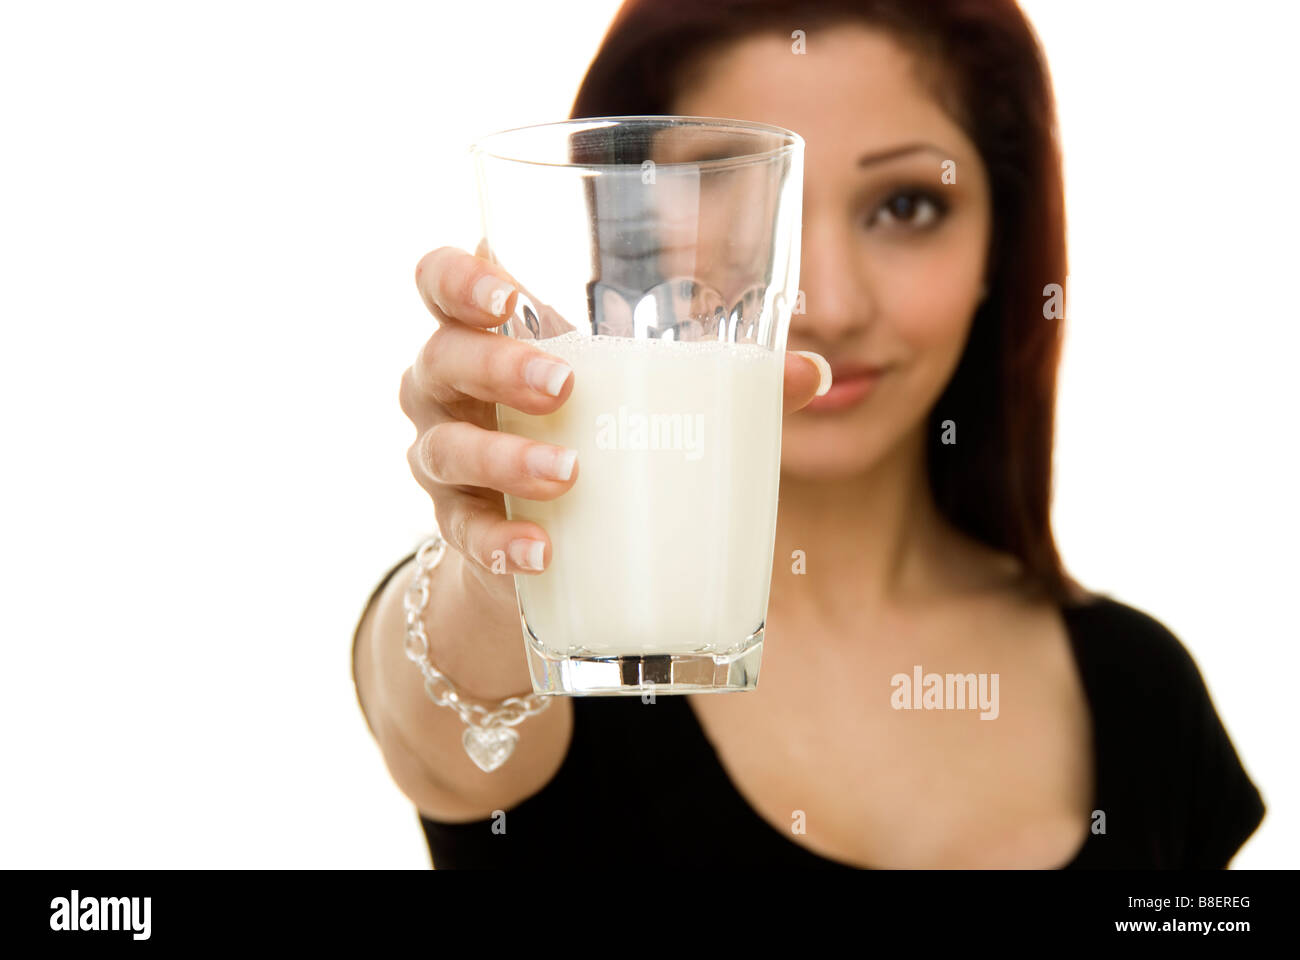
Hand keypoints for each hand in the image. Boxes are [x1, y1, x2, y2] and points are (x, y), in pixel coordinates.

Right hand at [401, 244, 828, 597]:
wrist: (545, 539)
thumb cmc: (597, 436)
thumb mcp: (645, 399)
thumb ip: (725, 380)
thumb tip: (815, 373)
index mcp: (491, 333)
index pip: (441, 281)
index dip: (458, 279)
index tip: (507, 295)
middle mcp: (450, 388)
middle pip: (442, 356)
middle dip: (496, 365)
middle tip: (562, 384)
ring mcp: (444, 460)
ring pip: (443, 447)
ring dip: (502, 459)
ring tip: (569, 475)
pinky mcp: (456, 528)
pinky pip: (461, 534)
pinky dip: (499, 544)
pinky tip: (541, 554)